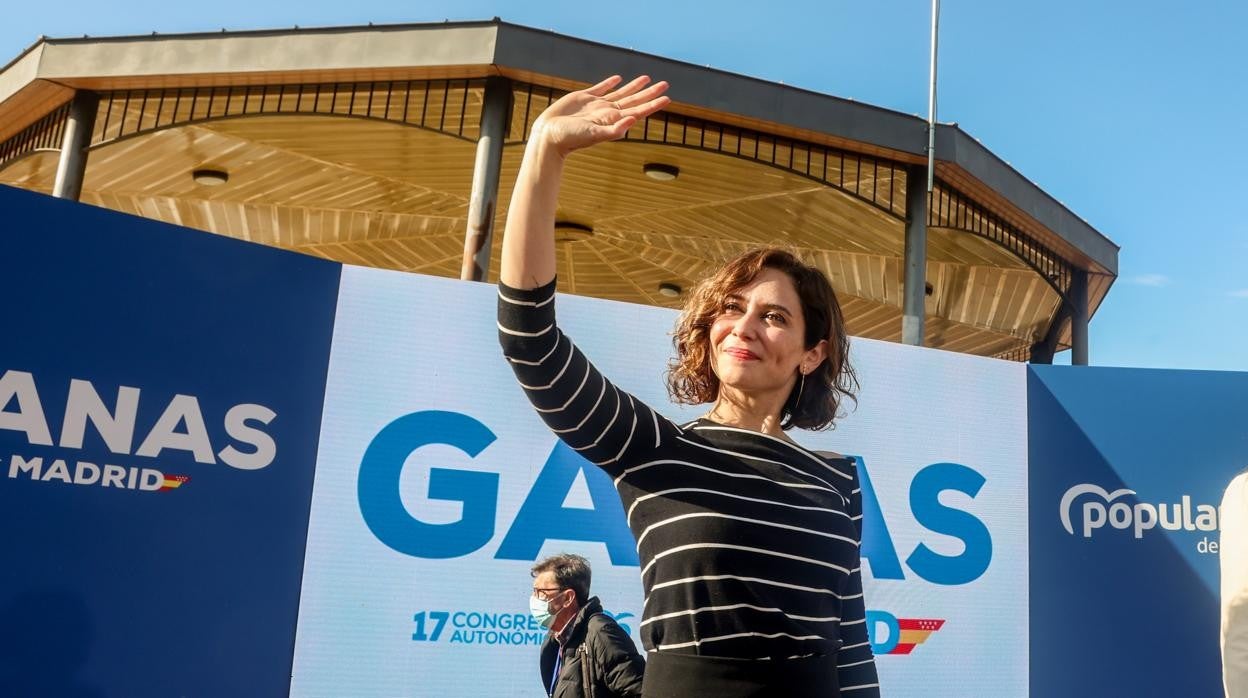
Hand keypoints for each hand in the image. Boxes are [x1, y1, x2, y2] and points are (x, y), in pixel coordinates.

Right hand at [530, 75, 669, 156]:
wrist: (549, 135)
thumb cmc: (570, 138)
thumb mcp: (593, 134)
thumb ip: (613, 130)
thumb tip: (633, 121)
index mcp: (613, 120)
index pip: (638, 110)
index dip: (653, 104)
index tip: (667, 98)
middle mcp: (608, 112)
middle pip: (634, 100)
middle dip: (650, 93)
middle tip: (665, 84)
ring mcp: (596, 105)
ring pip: (621, 93)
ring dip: (634, 86)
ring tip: (647, 78)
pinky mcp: (584, 98)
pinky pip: (601, 88)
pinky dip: (611, 83)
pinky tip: (618, 79)